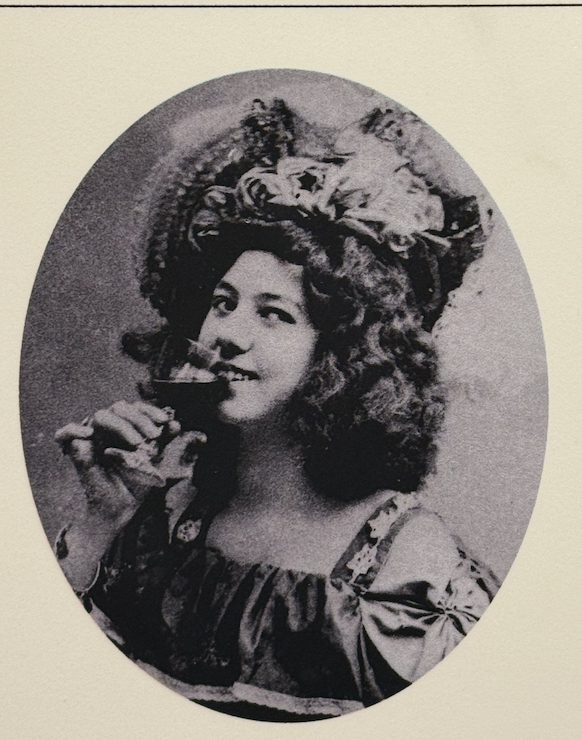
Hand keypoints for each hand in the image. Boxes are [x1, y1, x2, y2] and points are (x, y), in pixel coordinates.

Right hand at [55, 400, 205, 517]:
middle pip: (119, 408)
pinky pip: (66, 433)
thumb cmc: (136, 483)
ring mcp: (91, 437)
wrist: (121, 510)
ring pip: (101, 416)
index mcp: (126, 427)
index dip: (150, 411)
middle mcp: (107, 429)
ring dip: (121, 425)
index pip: (135, 408)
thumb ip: (162, 441)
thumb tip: (176, 423)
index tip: (166, 421)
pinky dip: (73, 429)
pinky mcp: (76, 451)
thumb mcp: (154, 461)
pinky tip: (88, 433)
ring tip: (138, 442)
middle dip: (139, 419)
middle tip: (154, 436)